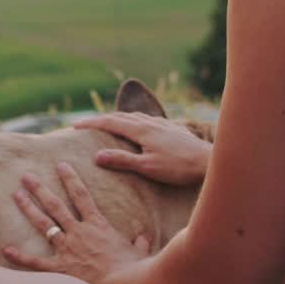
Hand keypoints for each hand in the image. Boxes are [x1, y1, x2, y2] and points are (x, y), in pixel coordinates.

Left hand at [3, 163, 151, 283]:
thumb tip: (143, 238)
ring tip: (16, 195)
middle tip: (26, 176)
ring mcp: (68, 249)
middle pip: (55, 205)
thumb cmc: (134, 270)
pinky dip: (20, 256)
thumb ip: (139, 243)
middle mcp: (79, 232)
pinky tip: (6, 249)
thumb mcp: (140, 252)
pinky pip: (36, 262)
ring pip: (44, 224)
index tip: (60, 165)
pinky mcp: (60, 269)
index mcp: (97, 225)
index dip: (70, 179)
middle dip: (40, 189)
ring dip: (28, 208)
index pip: (82, 196)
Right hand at [73, 112, 211, 185]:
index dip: (91, 123)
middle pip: (120, 116)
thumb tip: (97, 155)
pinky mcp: (171, 128)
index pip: (110, 122)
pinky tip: (137, 126)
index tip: (74, 126)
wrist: (210, 161)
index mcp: (142, 130)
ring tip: (107, 124)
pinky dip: (133, 121)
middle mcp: (151, 123)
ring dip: (117, 118)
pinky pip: (146, 120)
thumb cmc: (180, 167)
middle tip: (85, 124)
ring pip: (134, 116)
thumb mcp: (148, 167)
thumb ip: (122, 160)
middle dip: (101, 119)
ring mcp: (162, 124)